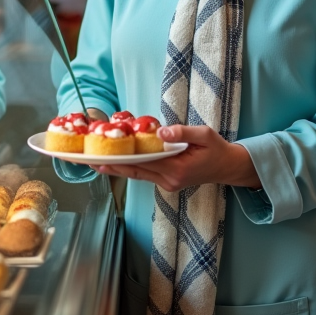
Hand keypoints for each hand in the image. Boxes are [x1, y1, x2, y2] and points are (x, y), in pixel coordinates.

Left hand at [93, 125, 260, 192]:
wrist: (227, 167)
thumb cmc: (217, 149)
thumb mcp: (205, 135)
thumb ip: (182, 132)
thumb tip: (160, 131)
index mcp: (177, 169)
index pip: (143, 163)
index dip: (121, 159)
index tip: (102, 157)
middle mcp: (168, 180)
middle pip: (134, 172)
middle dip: (111, 166)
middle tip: (88, 161)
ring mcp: (167, 183)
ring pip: (136, 174)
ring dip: (116, 167)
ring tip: (95, 161)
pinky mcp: (166, 181)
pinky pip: (144, 173)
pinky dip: (129, 166)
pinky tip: (115, 160)